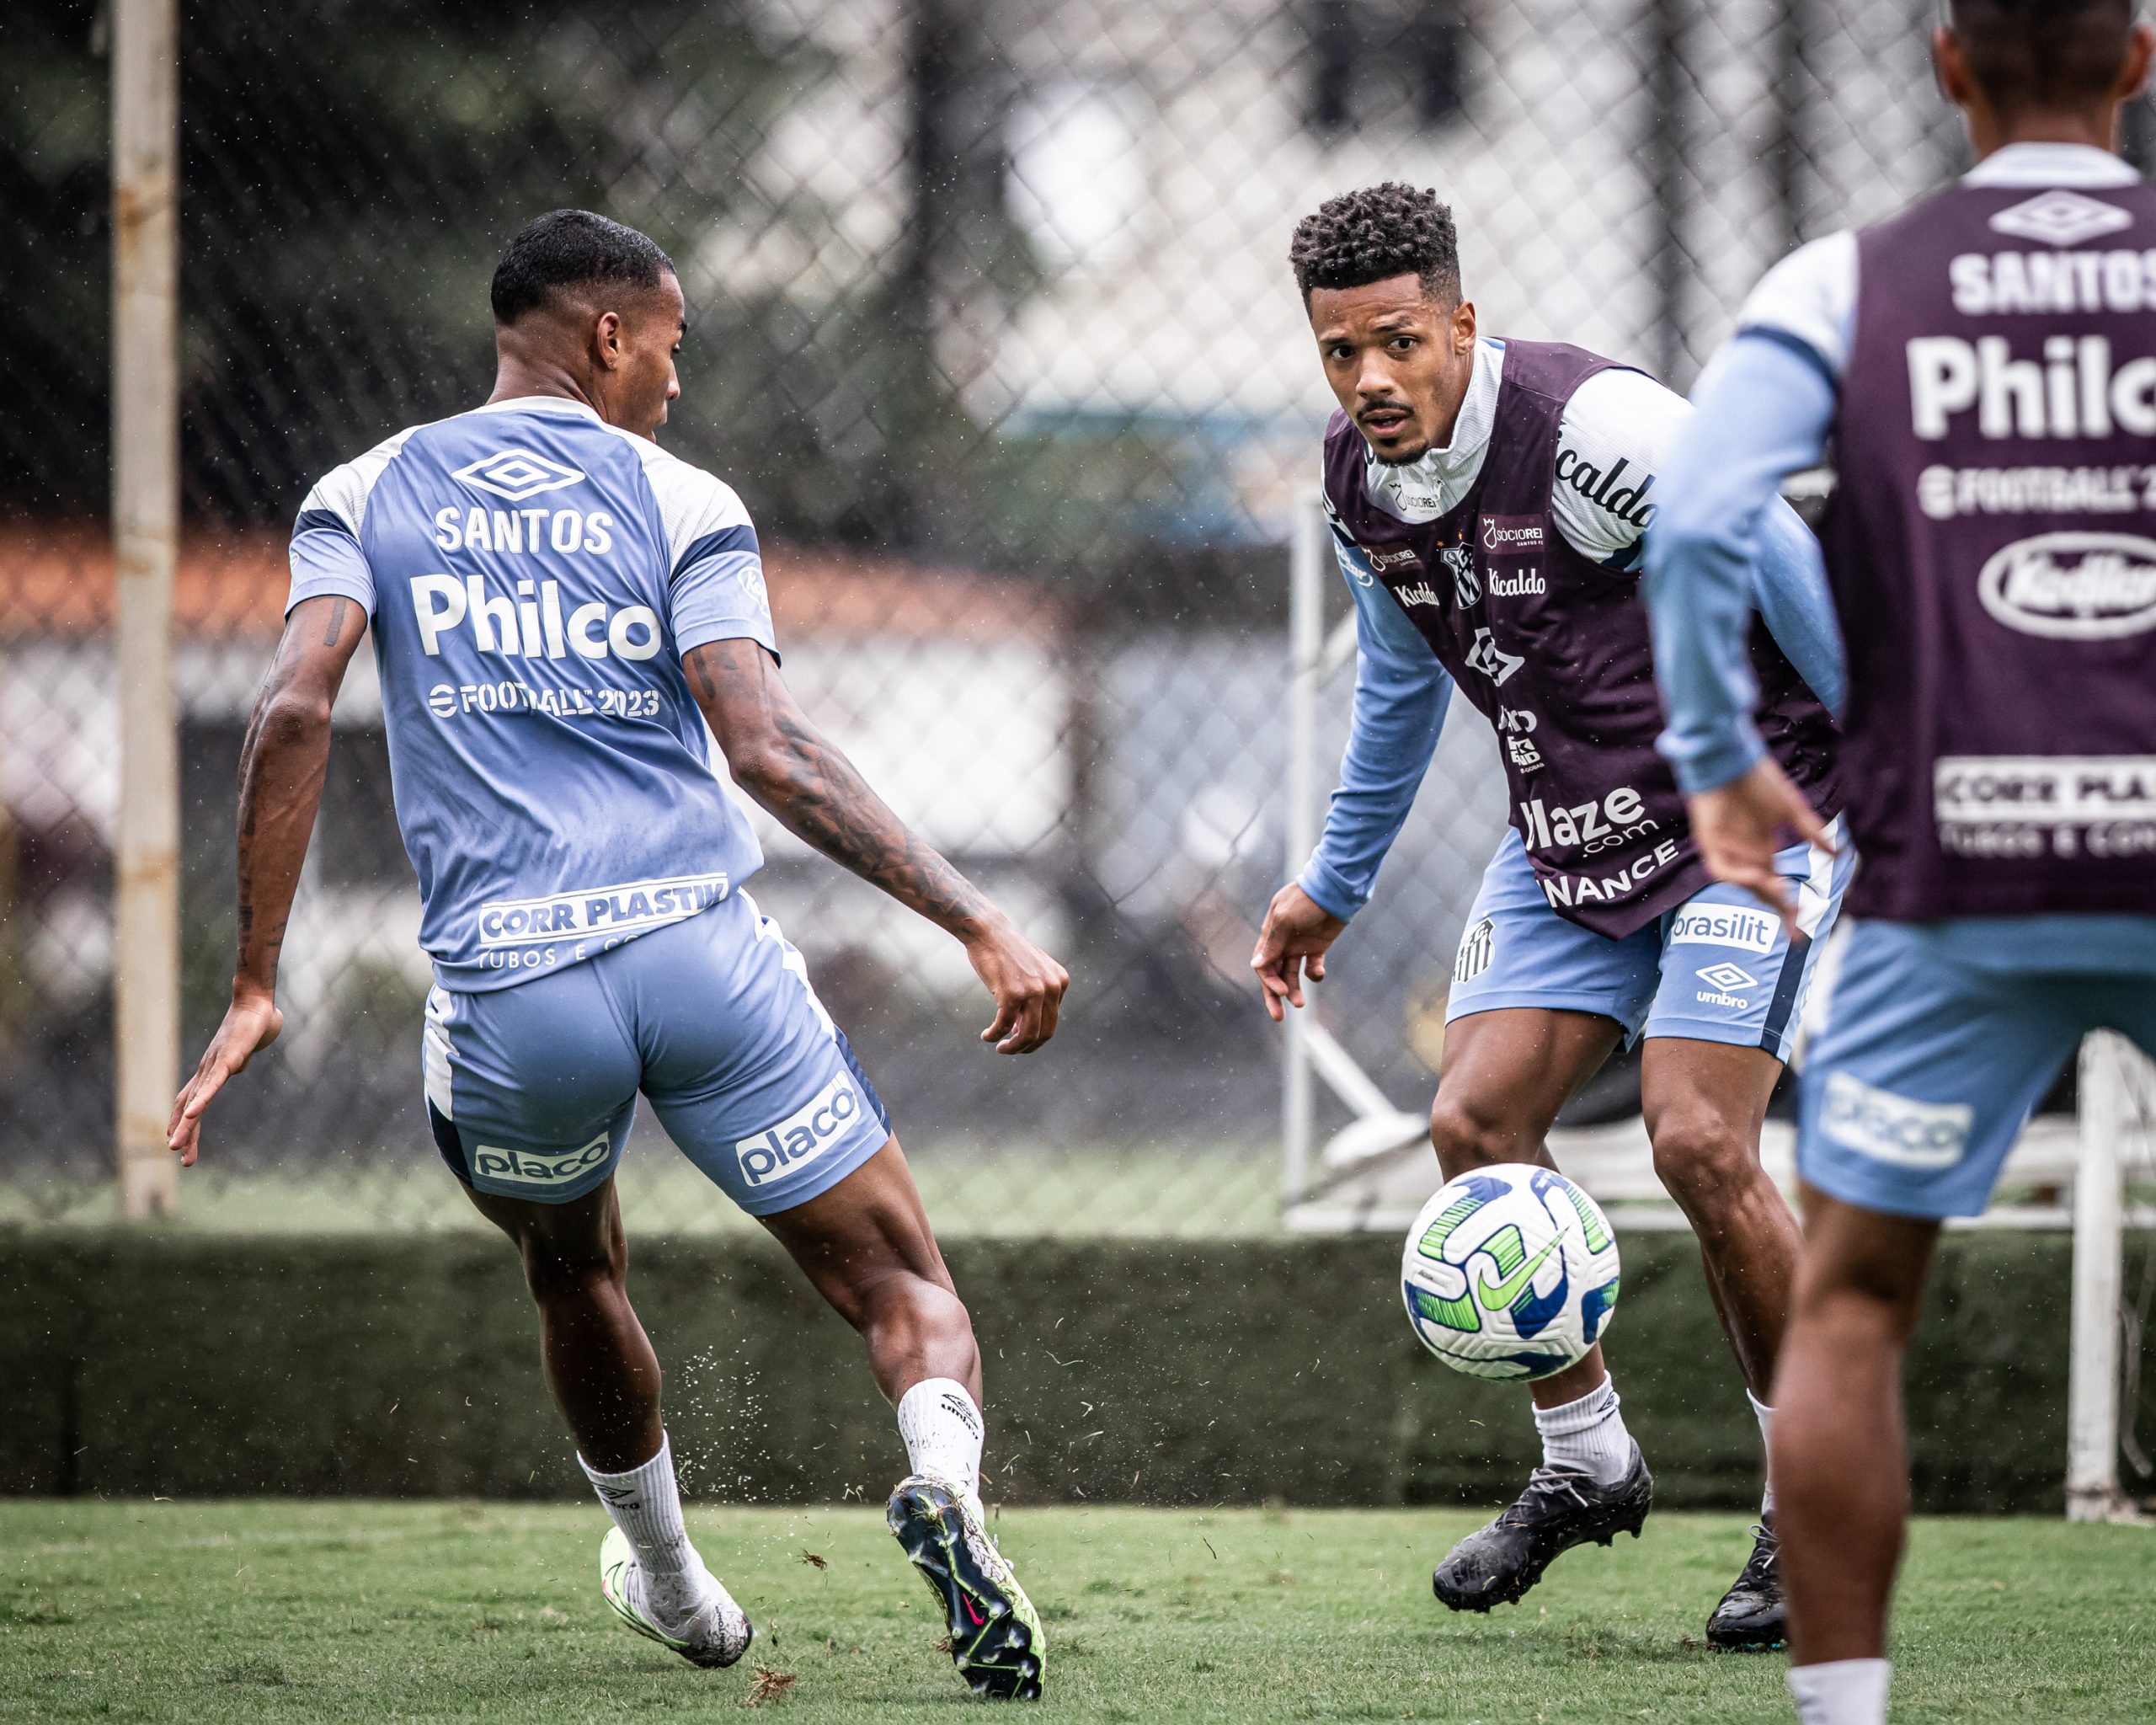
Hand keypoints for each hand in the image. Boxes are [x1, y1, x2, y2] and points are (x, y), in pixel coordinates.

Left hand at [167, 983, 284, 1165]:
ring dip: (186, 1124)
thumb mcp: (246, 1048)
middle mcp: (207, 1069)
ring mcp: (216, 1064)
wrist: (256, 1000)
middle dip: (185, 1133)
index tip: (181, 1145)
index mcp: (212, 1070)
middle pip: (189, 1105)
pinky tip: (192, 1114)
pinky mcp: (228, 1057)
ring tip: (175, 1146)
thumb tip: (239, 1064)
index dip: (184, 1122)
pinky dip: (201, 1099)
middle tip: (180, 1158)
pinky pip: (212, 1083)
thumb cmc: (255, 1021)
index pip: (192, 1100)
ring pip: (197, 1099)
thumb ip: (241, 1058)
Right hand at [964, 916, 1068, 1053]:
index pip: (1052, 1020)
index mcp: (1060, 981)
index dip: (1034, 1032)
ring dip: (1013, 1048)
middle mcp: (1052, 987)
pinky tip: (986, 1036)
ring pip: (1028, 1035)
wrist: (988, 931)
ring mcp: (1034, 991)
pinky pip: (1004, 1026)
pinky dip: (994, 1035)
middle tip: (1009, 1050)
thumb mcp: (1030, 974)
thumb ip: (1035, 999)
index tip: (1016, 1033)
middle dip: (1027, 1047)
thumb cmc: (1005, 953)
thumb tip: (1023, 1033)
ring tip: (1000, 1049)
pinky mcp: (1013, 994)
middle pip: (1045, 1032)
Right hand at [1252, 881, 1346, 1023]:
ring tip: (1300, 1004)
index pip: (1262, 965)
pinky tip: (1318, 972)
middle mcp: (1282, 943)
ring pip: (1292, 975)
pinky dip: (1314, 975)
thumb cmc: (1306, 900)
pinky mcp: (1318, 947)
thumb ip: (1272, 943)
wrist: (1335, 889)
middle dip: (1275, 996)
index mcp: (1270, 935)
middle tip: (1278, 1018)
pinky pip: (1312, 967)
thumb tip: (1256, 965)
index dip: (1268, 981)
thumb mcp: (1286, 919)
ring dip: (1294, 990)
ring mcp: (1300, 946)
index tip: (1281, 993)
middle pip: (1274, 975)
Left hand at [1685, 757, 1835, 935]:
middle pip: (1763, 890)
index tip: (1801, 931)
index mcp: (1763, 849)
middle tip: (1794, 931)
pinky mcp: (1708, 842)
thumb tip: (1839, 854)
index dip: (1788, 908)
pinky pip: (1722, 868)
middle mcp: (1745, 854)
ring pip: (1744, 882)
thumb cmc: (1759, 780)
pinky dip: (1739, 876)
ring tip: (1782, 899)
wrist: (1730, 758)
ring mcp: (1726, 850)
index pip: (1776, 887)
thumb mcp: (1791, 808)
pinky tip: (1757, 877)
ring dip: (1762, 892)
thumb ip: (1812, 831)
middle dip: (1779, 910)